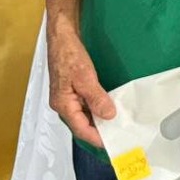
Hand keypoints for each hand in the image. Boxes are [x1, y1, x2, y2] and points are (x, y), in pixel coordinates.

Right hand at [47, 22, 115, 148]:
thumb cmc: (69, 55)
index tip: (112, 143)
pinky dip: (96, 109)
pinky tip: (107, 108)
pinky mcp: (72, 90)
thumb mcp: (85, 77)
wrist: (61, 36)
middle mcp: (63, 104)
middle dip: (99, 131)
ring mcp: (67, 97)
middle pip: (82, 125)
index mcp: (63, 105)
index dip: (97, 138)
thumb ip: (96, 98)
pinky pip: (84, 106)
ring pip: (83, 116)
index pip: (81, 129)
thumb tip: (108, 116)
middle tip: (118, 135)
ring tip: (116, 124)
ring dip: (98, 120)